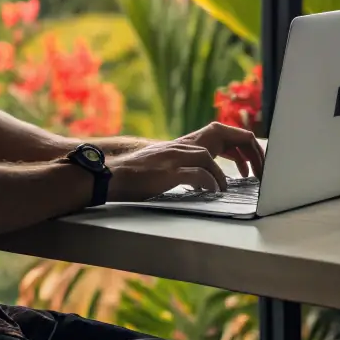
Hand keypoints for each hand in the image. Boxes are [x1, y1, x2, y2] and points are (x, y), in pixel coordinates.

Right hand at [108, 138, 229, 201]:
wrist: (111, 175)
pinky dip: (208, 183)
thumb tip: (186, 180)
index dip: (215, 158)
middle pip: (207, 151)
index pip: (201, 146)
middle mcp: (173, 149)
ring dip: (217, 176)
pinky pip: (198, 174)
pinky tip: (210, 193)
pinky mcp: (168, 172)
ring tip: (221, 190)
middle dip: (220, 167)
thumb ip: (170, 168)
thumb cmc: (130, 177)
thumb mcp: (154, 166)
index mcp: (171, 148)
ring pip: (206, 159)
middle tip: (227, 184)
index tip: (222, 172)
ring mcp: (171, 159)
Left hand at [178, 121, 264, 180]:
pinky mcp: (210, 147)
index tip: (265, 170)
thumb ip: (210, 174)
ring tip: (255, 176)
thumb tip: (223, 187)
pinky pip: (232, 151)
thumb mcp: (194, 168)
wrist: (152, 165)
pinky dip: (240, 161)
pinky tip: (242, 173)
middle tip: (263, 175)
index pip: (248, 138)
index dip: (259, 154)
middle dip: (257, 157)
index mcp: (217, 132)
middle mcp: (216, 132)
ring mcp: (213, 139)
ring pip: (239, 147)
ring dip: (250, 160)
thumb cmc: (173, 164)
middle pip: (246, 141)